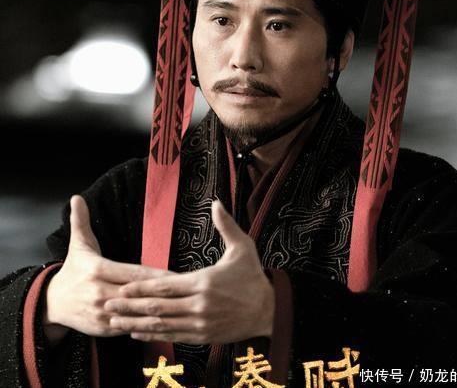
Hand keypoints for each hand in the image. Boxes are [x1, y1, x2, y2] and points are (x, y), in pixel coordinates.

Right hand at [44, 195, 166, 343]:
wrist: (53, 302)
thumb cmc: (74, 269)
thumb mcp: (78, 244)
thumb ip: (80, 220)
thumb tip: (76, 197)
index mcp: (97, 269)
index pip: (133, 272)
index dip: (155, 275)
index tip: (174, 275)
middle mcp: (99, 291)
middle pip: (137, 293)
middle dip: (161, 293)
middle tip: (185, 291)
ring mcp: (101, 312)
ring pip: (134, 312)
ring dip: (156, 311)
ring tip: (178, 307)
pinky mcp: (102, 328)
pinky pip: (128, 327)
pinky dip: (144, 325)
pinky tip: (162, 322)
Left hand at [104, 200, 274, 344]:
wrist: (268, 310)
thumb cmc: (254, 276)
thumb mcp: (243, 247)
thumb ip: (226, 225)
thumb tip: (217, 202)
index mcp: (203, 282)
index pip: (165, 286)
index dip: (141, 288)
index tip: (121, 287)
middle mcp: (198, 305)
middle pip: (158, 307)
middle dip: (130, 307)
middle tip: (105, 306)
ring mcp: (200, 323)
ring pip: (161, 325)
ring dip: (135, 324)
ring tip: (114, 323)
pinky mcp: (203, 336)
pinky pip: (172, 336)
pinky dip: (153, 335)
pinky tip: (137, 333)